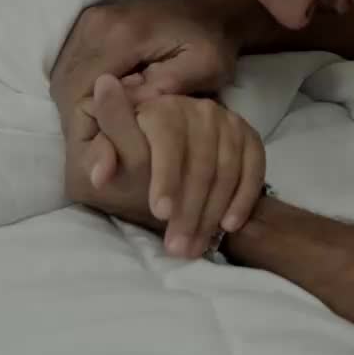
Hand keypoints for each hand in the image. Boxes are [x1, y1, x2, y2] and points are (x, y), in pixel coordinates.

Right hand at [51, 0, 254, 189]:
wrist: (206, 7)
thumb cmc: (211, 40)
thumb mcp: (205, 67)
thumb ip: (166, 89)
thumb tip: (126, 114)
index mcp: (122, 35)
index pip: (82, 92)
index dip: (87, 131)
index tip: (101, 161)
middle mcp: (95, 25)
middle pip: (66, 87)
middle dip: (78, 125)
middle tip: (100, 154)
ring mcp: (87, 22)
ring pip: (63, 79)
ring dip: (75, 111)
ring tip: (99, 137)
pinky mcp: (87, 26)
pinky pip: (70, 67)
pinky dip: (78, 94)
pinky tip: (99, 113)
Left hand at [68, 74, 265, 258]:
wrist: (160, 140)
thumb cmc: (127, 148)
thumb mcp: (104, 147)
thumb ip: (100, 156)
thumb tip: (100, 174)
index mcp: (160, 107)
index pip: (168, 140)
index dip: (165, 177)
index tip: (160, 212)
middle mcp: (198, 109)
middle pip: (200, 163)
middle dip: (188, 210)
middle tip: (176, 247)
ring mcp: (227, 122)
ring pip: (226, 170)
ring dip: (212, 213)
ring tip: (194, 247)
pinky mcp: (248, 137)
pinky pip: (254, 167)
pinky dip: (243, 197)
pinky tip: (228, 225)